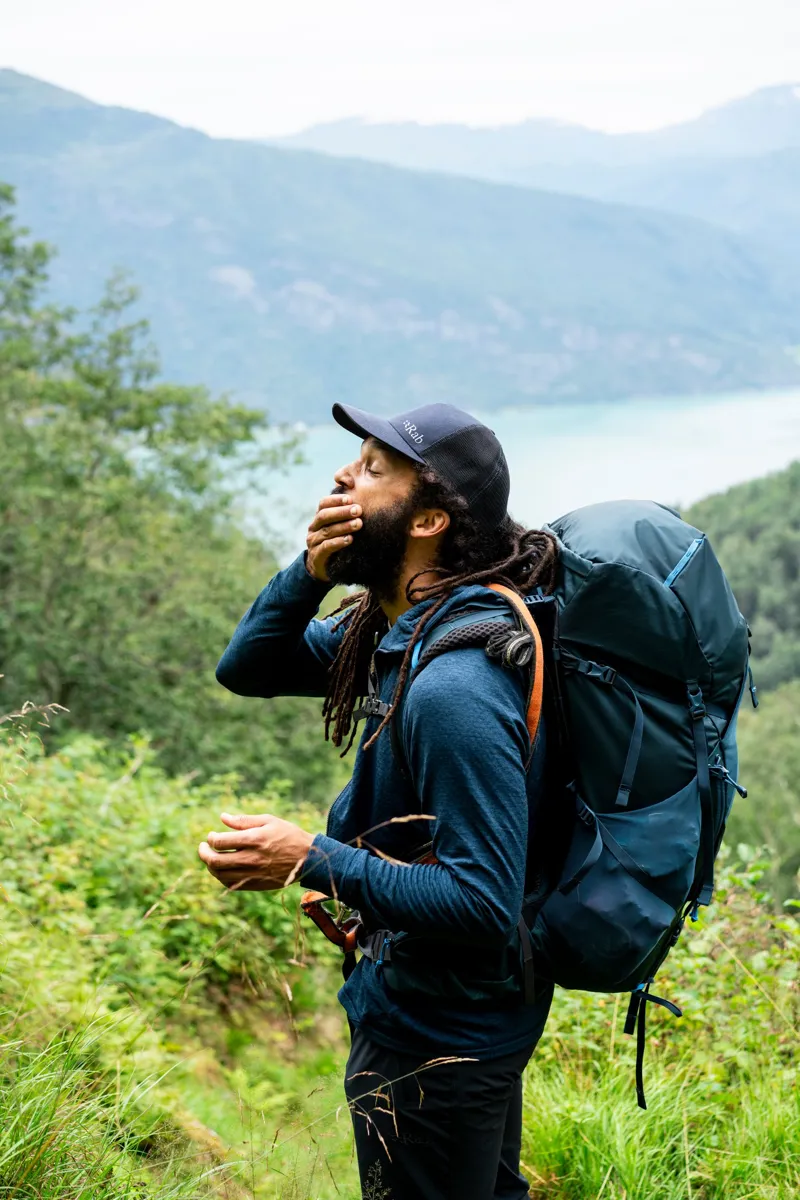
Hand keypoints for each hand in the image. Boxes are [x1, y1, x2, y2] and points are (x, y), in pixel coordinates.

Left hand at [198, 812, 314, 891]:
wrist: (308, 858)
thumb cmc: (288, 835)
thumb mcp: (269, 821)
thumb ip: (244, 820)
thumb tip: (223, 817)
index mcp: (254, 840)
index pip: (220, 842)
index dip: (211, 838)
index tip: (212, 836)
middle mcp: (251, 858)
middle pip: (215, 861)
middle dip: (204, 853)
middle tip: (203, 847)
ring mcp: (253, 874)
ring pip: (220, 875)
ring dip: (210, 866)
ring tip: (211, 858)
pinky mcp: (255, 885)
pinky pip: (230, 884)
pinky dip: (221, 877)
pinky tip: (223, 869)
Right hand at [306, 494, 361, 581]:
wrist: (324, 568)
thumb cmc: (336, 542)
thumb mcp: (338, 526)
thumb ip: (346, 513)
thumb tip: (356, 495)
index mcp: (318, 518)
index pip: (323, 504)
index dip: (335, 500)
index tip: (350, 498)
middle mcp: (314, 528)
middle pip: (324, 516)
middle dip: (342, 512)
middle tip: (358, 510)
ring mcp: (313, 542)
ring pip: (327, 531)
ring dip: (344, 526)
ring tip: (358, 524)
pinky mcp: (316, 556)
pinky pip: (326, 547)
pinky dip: (338, 542)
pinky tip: (350, 539)